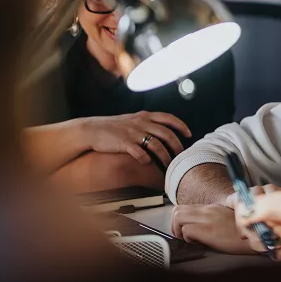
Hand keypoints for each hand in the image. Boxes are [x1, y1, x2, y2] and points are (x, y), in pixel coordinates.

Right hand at [75, 111, 190, 166]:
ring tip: (168, 166)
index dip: (181, 126)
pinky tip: (148, 164)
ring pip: (156, 145)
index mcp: (144, 116)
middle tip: (181, 156)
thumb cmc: (113, 127)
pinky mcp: (124, 143)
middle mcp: (141, 123)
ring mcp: (133, 133)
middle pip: (167, 134)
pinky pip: (139, 152)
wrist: (91, 130)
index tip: (189, 134)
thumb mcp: (132, 119)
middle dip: (177, 146)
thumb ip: (147, 123)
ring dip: (164, 157)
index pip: (169, 118)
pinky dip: (146, 159)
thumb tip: (163, 129)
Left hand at [170, 204, 250, 253]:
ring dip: (178, 231)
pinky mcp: (208, 230)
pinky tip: (200, 243)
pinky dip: (188, 239)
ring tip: (189, 240)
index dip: (180, 221)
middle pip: (176, 210)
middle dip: (174, 226)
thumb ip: (214, 220)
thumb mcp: (227, 221)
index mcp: (212, 208)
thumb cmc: (244, 233)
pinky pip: (186, 231)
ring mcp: (208, 218)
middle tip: (183, 237)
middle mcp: (208, 210)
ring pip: (177, 217)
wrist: (258, 237)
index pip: (185, 208)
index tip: (185, 233)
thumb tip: (198, 229)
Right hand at [225, 187, 280, 263]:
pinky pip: (270, 252)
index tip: (245, 221)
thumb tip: (242, 216)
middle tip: (266, 234)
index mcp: (270, 200)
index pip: (244, 204)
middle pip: (246, 225)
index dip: (241, 213)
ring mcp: (277, 231)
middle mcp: (271, 215)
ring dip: (265, 244)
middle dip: (253, 232)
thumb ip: (260, 208)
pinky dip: (277, 253)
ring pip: (256, 241)